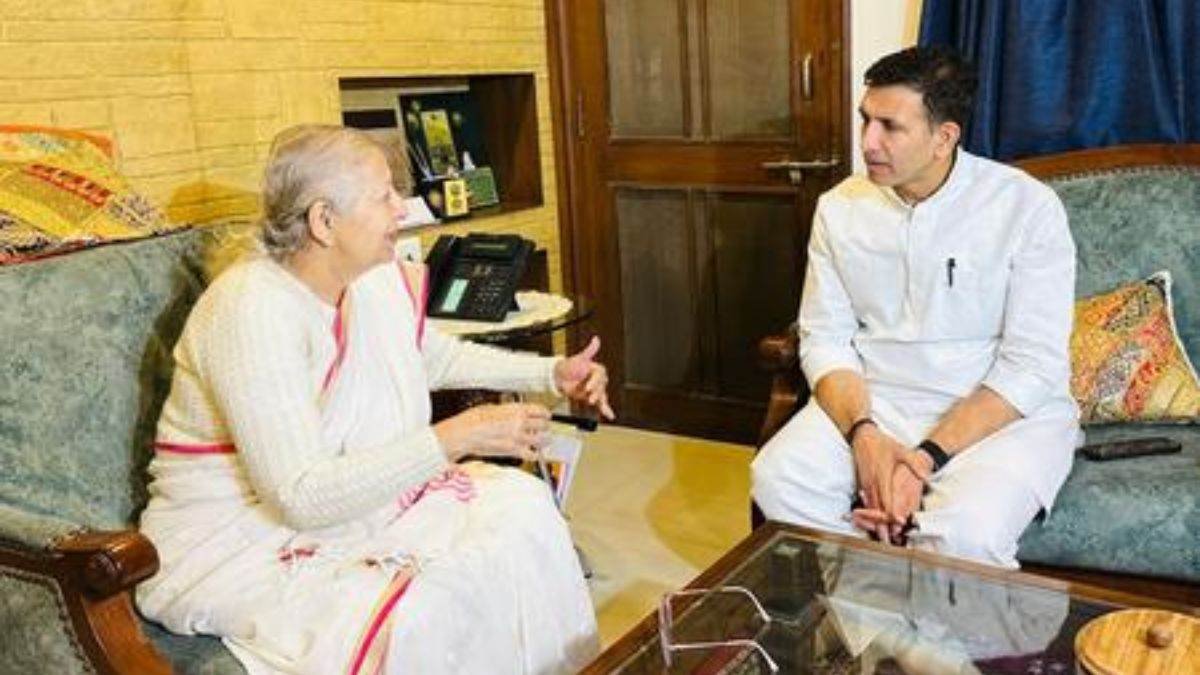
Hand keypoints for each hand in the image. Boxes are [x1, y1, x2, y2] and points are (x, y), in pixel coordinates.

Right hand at [433, 403, 550, 462]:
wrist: (465, 434)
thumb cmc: (473, 420)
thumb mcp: (492, 407)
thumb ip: (507, 411)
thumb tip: (512, 413)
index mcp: (515, 409)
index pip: (540, 410)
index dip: (545, 413)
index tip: (545, 416)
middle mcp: (520, 423)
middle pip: (544, 425)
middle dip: (545, 427)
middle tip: (544, 429)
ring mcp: (518, 438)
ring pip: (542, 440)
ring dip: (544, 440)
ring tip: (543, 441)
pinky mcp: (513, 451)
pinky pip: (532, 455)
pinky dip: (534, 455)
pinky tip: (533, 453)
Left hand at [553, 336, 614, 419]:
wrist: (559, 377)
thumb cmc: (569, 366)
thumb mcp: (579, 357)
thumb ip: (589, 350)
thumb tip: (596, 339)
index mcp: (597, 369)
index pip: (599, 375)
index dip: (594, 381)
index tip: (588, 387)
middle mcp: (597, 380)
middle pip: (601, 386)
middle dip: (596, 392)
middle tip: (590, 397)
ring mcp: (595, 389)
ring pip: (601, 395)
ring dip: (599, 400)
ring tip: (596, 403)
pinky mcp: (592, 397)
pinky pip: (601, 403)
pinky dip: (606, 409)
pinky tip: (610, 415)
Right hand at [851, 448, 929, 542]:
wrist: (862, 437)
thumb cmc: (882, 444)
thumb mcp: (901, 450)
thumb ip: (914, 463)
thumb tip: (926, 476)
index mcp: (882, 477)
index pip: (887, 500)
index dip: (893, 513)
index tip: (899, 523)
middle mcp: (872, 484)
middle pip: (877, 509)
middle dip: (883, 526)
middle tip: (889, 540)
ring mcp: (865, 485)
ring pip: (870, 509)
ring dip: (875, 523)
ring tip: (881, 537)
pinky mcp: (862, 485)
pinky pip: (865, 504)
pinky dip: (869, 515)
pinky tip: (872, 524)